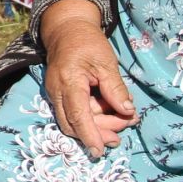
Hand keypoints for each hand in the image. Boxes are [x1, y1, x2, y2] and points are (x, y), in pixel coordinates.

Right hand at [40, 0, 137, 157]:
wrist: (66, 31)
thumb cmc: (88, 44)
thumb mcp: (107, 63)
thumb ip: (115, 88)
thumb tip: (128, 112)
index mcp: (69, 81)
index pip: (78, 115)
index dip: (90, 135)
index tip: (100, 151)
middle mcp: (57, 91)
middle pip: (74, 123)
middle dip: (100, 131)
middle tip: (127, 124)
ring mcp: (55, 94)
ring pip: (73, 121)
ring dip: (98, 124)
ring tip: (123, 118)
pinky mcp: (58, 95)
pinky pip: (72, 113)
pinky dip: (92, 116)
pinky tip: (110, 111)